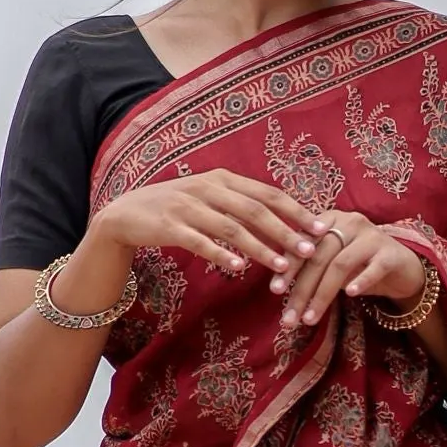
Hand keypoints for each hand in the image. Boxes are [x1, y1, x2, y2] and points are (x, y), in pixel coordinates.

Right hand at [74, 170, 320, 288]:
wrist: (125, 214)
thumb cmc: (175, 209)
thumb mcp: (209, 197)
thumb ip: (239, 204)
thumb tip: (280, 219)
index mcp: (222, 179)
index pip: (268, 193)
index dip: (296, 210)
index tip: (321, 227)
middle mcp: (207, 188)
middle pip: (255, 210)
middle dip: (286, 231)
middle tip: (310, 250)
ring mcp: (187, 206)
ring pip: (232, 227)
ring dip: (260, 248)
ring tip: (282, 266)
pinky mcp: (169, 226)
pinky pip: (200, 241)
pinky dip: (221, 253)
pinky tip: (238, 267)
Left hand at [272, 208, 427, 342]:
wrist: (402, 268)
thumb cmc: (360, 265)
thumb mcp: (332, 261)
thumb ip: (309, 265)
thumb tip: (277, 288)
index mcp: (330, 219)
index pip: (303, 242)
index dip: (288, 267)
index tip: (275, 291)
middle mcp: (350, 222)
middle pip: (319, 256)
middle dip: (302, 289)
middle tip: (290, 316)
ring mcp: (372, 236)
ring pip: (341, 265)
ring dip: (323, 295)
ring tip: (310, 318)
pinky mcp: (391, 253)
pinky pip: (373, 268)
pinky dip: (361, 281)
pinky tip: (350, 295)